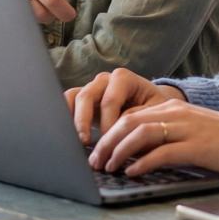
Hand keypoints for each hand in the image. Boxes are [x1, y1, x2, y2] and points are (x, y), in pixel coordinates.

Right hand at [64, 67, 181, 144]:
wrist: (152, 110)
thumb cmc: (155, 112)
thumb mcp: (152, 114)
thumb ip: (136, 118)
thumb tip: (119, 131)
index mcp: (123, 78)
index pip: (110, 100)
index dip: (108, 122)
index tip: (110, 141)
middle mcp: (104, 80)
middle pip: (87, 95)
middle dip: (84, 120)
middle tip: (85, 141)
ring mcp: (92, 88)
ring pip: (73, 97)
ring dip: (70, 118)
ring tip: (73, 139)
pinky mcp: (82, 100)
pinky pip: (66, 102)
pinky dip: (64, 116)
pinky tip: (65, 134)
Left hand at [87, 99, 218, 176]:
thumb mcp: (189, 132)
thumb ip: (164, 137)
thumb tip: (135, 155)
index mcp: (172, 107)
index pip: (130, 115)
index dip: (109, 132)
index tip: (96, 150)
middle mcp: (176, 113)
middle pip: (129, 122)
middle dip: (106, 142)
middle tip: (94, 161)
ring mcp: (186, 128)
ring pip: (140, 134)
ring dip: (119, 151)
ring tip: (107, 167)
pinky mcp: (197, 146)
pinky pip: (162, 152)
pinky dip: (143, 162)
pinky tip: (132, 172)